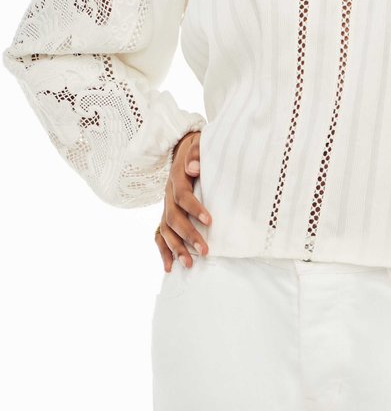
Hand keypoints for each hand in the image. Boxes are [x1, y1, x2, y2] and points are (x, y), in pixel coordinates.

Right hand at [155, 129, 211, 271]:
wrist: (181, 146)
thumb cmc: (195, 147)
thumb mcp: (197, 143)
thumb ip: (196, 153)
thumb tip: (193, 168)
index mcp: (176, 178)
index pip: (183, 195)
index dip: (194, 208)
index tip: (209, 221)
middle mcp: (167, 194)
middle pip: (173, 218)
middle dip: (188, 236)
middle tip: (204, 250)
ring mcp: (165, 205)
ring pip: (166, 230)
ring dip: (177, 248)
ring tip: (190, 264)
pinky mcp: (166, 213)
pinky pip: (160, 234)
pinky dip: (164, 251)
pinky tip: (170, 267)